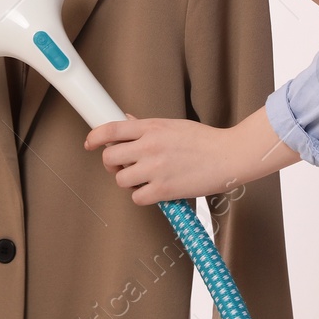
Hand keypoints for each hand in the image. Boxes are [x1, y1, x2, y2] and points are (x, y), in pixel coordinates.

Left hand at [84, 107, 300, 204]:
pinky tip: (155, 190)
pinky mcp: (163, 190)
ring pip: (120, 180)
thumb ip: (147, 126)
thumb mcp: (173, 125)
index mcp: (151, 127)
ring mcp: (155, 169)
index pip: (111, 129)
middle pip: (109, 157)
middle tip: (124, 166)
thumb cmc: (205, 141)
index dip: (94, 137)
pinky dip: (142, 197)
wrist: (229, 156)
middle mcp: (149, 146)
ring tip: (144, 179)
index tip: (90, 143)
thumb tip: (126, 121)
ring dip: (128, 182)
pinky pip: (137, 198)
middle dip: (113, 164)